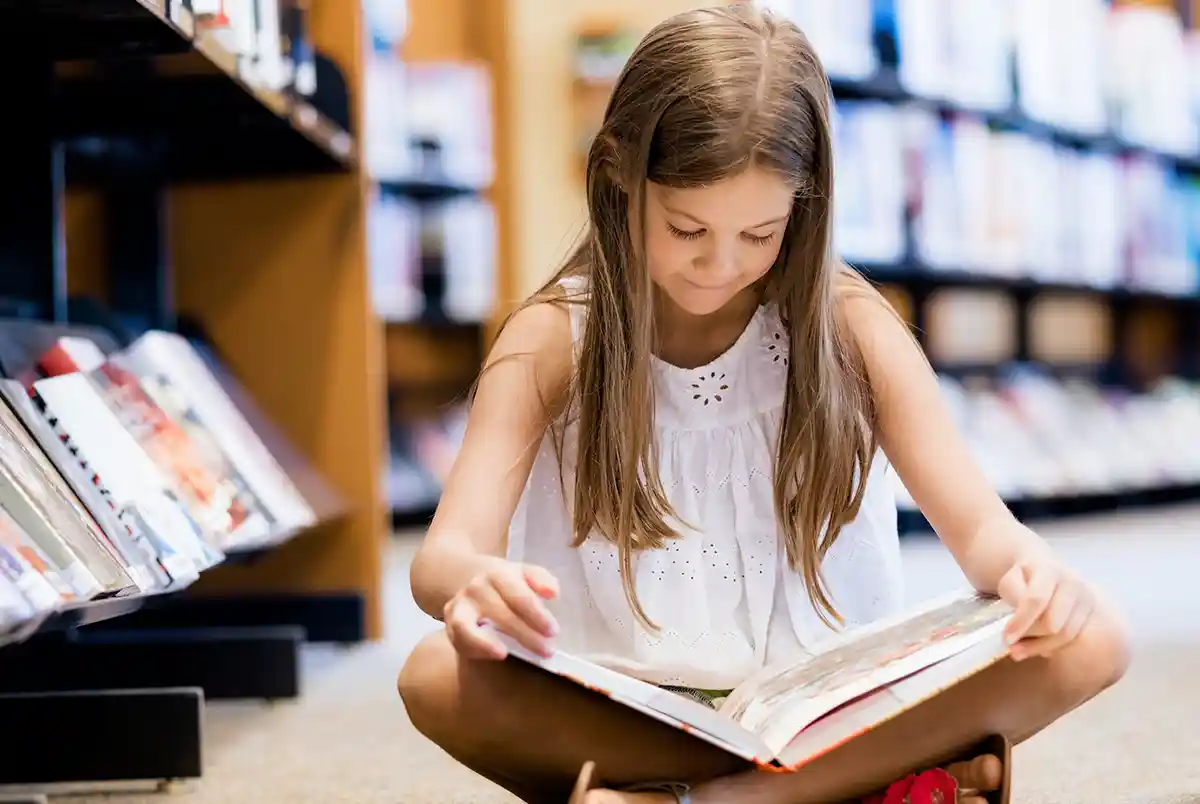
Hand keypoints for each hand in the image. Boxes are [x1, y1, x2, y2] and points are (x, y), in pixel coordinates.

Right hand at [443, 561, 559, 660]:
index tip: (553, 631)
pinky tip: (495, 655)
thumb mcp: (525, 573)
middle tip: (546, 650)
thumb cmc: (507, 583)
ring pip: (466, 627)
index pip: (519, 596)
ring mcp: (459, 606)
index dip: (537, 615)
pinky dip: (474, 649)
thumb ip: (541, 579)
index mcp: (498, 574)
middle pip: (500, 614)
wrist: (469, 579)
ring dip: (485, 643)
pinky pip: (458, 640)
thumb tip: (553, 593)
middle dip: (525, 635)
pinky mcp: (450, 624)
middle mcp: (476, 589)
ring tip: (505, 654)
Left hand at [997, 557, 1095, 660]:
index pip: (1037, 599)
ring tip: (1018, 651)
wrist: (1045, 568)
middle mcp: (1072, 583)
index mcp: (1049, 570)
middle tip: (1011, 644)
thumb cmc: (1024, 578)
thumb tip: (1016, 621)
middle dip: (1030, 636)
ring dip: (1040, 647)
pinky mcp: (1092, 613)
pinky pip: (1074, 638)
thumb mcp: (1010, 580)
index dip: (1021, 621)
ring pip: (1066, 634)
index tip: (1007, 637)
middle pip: (1053, 622)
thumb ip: (1013, 596)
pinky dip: (1054, 646)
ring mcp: (1086, 598)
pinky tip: (1038, 647)